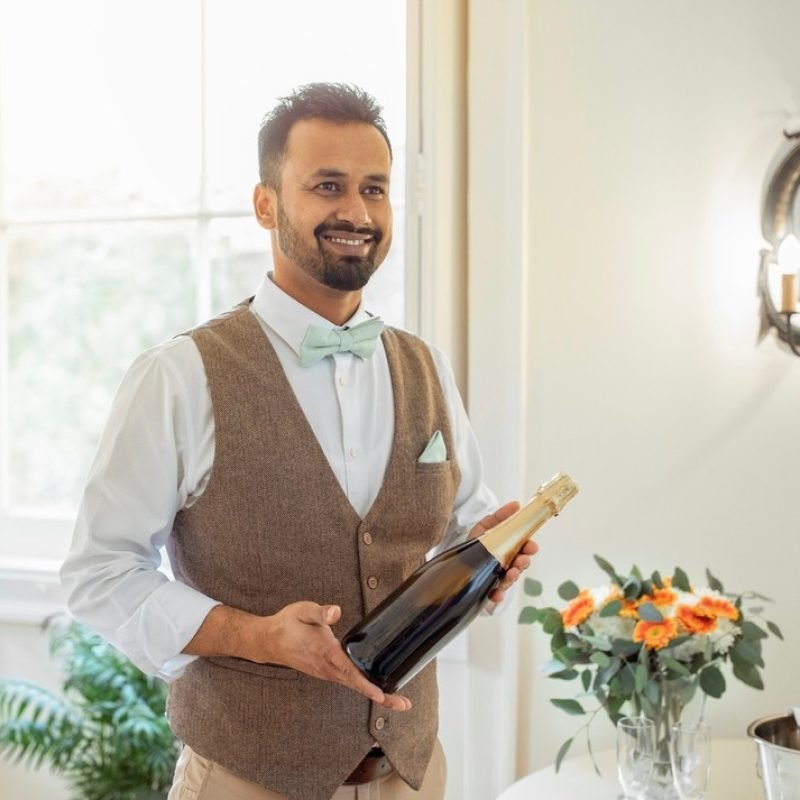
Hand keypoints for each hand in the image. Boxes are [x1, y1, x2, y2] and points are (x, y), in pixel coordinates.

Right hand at [258, 602, 411, 711]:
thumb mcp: (303, 611)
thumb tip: (336, 612)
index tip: (381, 695)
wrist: (270, 640)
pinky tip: (377, 687)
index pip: (349, 671)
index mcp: (325, 652)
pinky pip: (348, 682)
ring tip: (398, 701)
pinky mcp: (326, 672)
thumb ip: (321, 612)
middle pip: (357, 685)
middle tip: (405, 704)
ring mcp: (326, 672)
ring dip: (376, 694)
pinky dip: (364, 687)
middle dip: (381, 696)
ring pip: (354, 686)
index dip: (365, 684)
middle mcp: (327, 667)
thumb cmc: (288, 624)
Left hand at [468, 501, 538, 604]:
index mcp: (510, 549)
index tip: (531, 546)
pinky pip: (494, 594)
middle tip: (521, 560)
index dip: (529, 548)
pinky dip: (497, 595)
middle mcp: (507, 564)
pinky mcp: (487, 588)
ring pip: (509, 579)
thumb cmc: (478, 542)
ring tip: (511, 573)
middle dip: (523, 563)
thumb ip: (501, 516)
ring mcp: (498, 577)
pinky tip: (495, 594)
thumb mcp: (486, 526)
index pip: (524, 549)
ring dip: (512, 577)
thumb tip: (516, 504)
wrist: (458, 558)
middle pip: (520, 566)